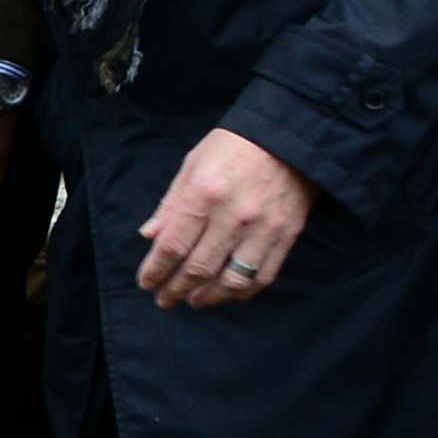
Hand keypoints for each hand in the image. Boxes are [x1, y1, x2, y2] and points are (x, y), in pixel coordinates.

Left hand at [135, 127, 312, 310]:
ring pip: (231, 281)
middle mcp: (233, 216)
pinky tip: (226, 294)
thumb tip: (149, 236)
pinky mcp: (286, 236)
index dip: (156, 270)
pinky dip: (241, 293)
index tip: (146, 283)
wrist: (291, 137)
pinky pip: (262, 277)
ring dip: (208, 298)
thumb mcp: (193, 163)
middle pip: (198, 269)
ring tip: (194, 301)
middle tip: (165, 300)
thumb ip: (171, 204)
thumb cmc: (234, 146)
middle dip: (176, 290)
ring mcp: (263, 229)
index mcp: (204, 194)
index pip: (172, 246)